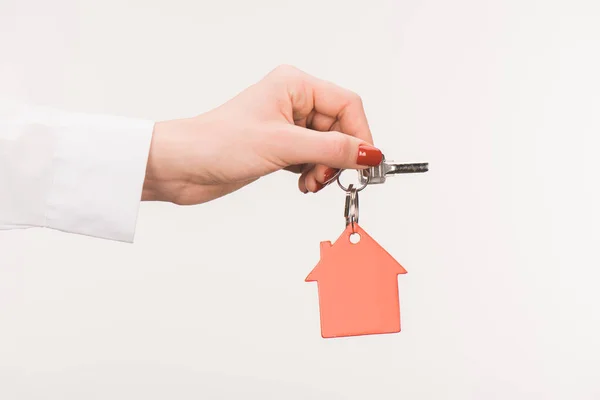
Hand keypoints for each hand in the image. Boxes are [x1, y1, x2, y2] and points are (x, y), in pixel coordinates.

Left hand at [142, 65, 382, 204]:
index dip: (360, 134)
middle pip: (340, 128)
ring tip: (311, 181)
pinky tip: (302, 182)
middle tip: (328, 176)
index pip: (347, 105)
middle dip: (339, 156)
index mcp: (294, 85)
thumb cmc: (217, 142)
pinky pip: (312, 159)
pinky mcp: (280, 148)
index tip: (364, 162)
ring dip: (325, 168)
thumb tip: (369, 153)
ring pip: (328, 147)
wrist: (182, 166)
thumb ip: (331, 149)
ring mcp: (287, 126)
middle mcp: (293, 102)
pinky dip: (313, 173)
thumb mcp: (282, 145)